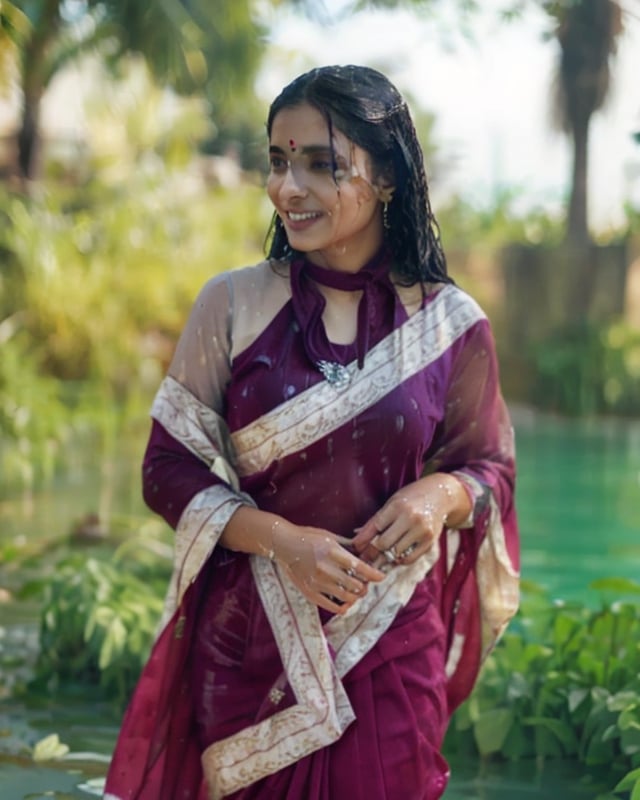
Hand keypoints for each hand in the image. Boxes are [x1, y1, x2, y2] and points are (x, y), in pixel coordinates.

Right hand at [271, 522, 384, 614]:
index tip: (381, 577)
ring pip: (347, 598)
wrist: (282, 544)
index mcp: (331, 552)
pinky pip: (331, 606)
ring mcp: (317, 582)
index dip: (373, 574)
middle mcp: (325, 569)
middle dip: (364, 586)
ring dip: (355, 597)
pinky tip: (345, 603)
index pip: (359, 567)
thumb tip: (366, 550)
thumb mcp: (329, 536)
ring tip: (355, 592)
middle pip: (355, 585)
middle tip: (365, 583)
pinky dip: (342, 607)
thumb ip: (348, 546)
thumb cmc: (307, 537)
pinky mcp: (309, 592)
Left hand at [351, 474, 467, 569]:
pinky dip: (400, 560)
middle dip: (373, 551)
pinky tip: (397, 554)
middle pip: (385, 543)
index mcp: (397, 506)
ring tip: (383, 553)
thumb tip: (357, 539)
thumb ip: (376, 521)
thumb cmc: (411, 498)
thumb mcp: (392, 503)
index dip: (363, 540)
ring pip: (396, 552)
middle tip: (368, 555)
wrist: (440, 495)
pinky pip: (410, 558)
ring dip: (388, 555)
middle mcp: (410, 518)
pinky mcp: (430, 541)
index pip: (375, 527)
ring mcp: (422, 530)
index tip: (356, 548)